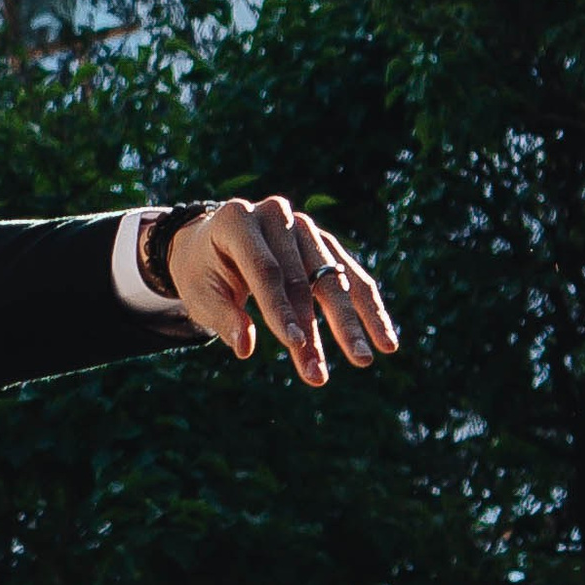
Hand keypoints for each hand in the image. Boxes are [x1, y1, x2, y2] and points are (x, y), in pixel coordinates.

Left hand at [164, 199, 398, 389]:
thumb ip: (222, 317)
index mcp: (237, 220)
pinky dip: (368, 309)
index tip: (294, 345)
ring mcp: (304, 226)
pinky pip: (351, 276)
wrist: (211, 243)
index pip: (265, 270)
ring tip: (367, 358)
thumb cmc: (203, 271)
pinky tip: (384, 340)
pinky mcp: (324, 243)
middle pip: (303, 277)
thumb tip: (245, 348)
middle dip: (317, 327)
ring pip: (334, 278)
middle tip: (327, 369)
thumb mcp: (199, 292)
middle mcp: (276, 215)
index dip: (279, 309)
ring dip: (351, 322)